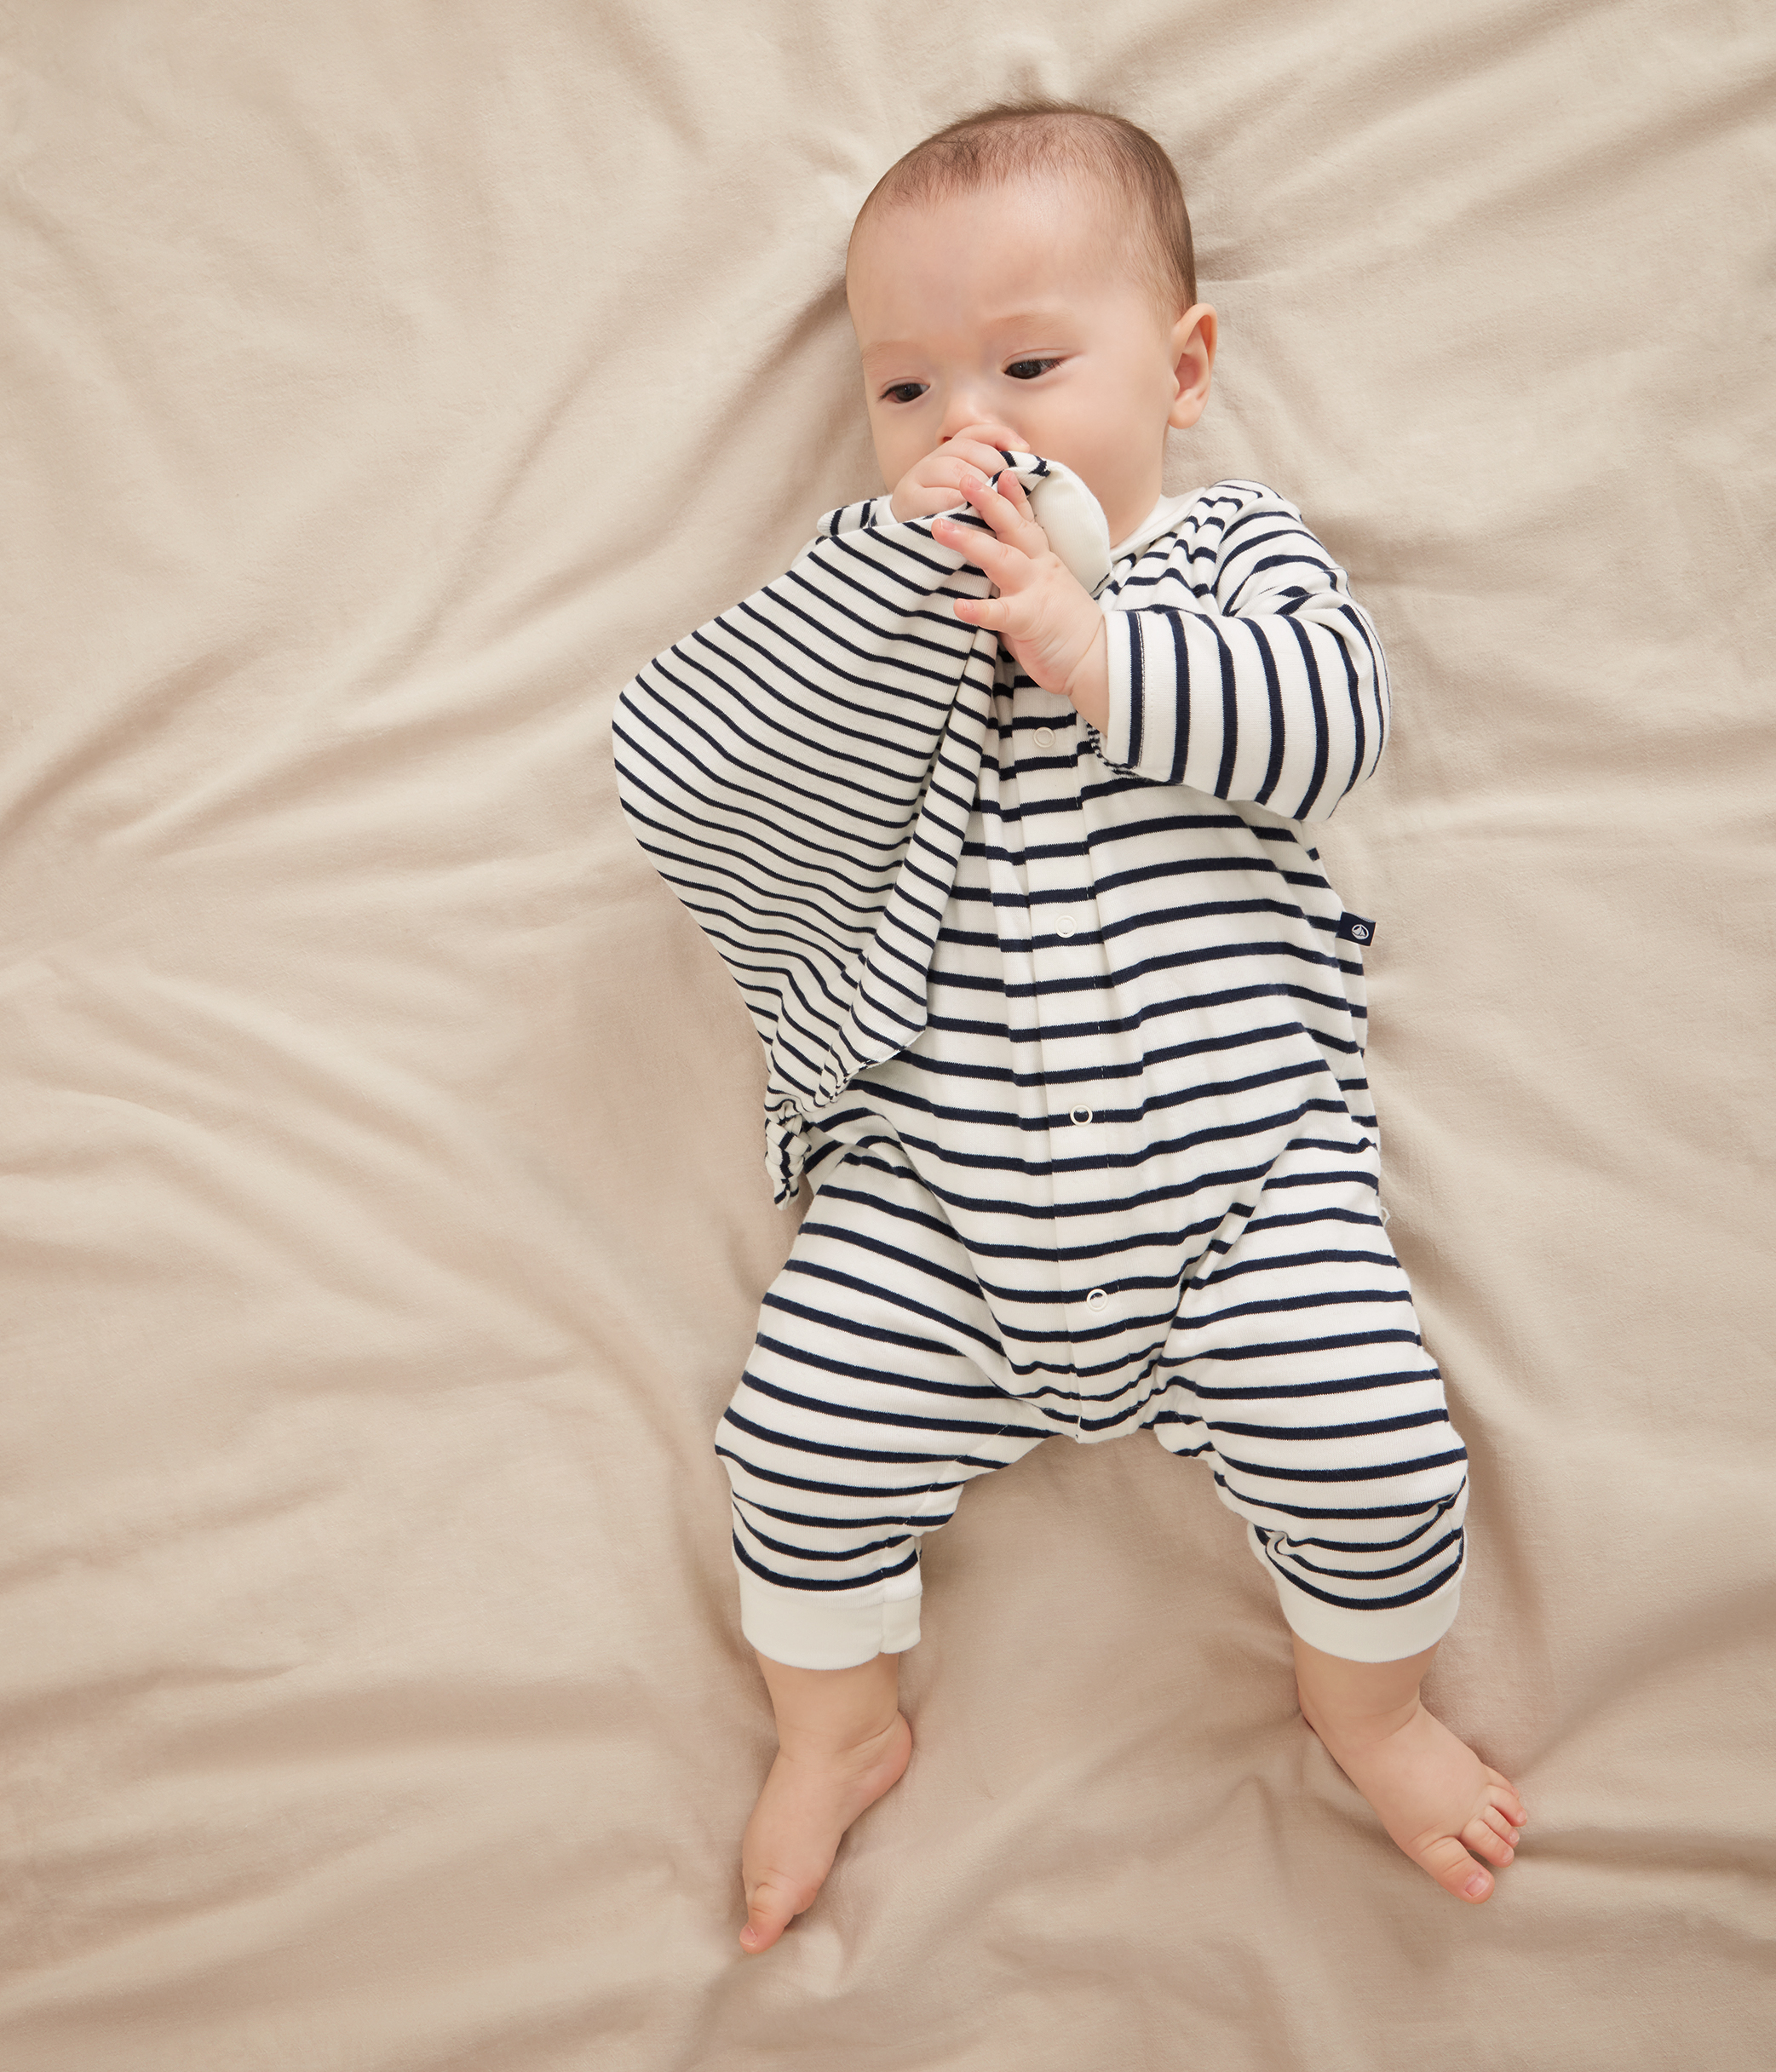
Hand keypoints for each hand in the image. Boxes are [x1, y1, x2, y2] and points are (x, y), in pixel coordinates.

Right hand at [887, 423, 1022, 521]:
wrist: (913, 551)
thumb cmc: (954, 526)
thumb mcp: (975, 498)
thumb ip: (994, 474)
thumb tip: (1023, 448)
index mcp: (946, 456)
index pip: (973, 433)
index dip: (1000, 436)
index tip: (1024, 449)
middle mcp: (929, 461)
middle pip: (966, 450)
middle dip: (993, 467)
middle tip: (1007, 488)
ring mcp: (916, 478)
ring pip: (955, 470)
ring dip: (980, 486)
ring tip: (994, 504)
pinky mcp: (908, 500)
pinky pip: (941, 496)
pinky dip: (962, 505)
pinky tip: (975, 516)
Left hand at [933, 468, 1108, 728]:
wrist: (1098, 660)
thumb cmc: (1065, 629)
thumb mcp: (1044, 592)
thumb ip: (1017, 578)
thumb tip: (989, 571)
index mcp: (1042, 561)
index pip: (1026, 520)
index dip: (1012, 495)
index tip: (998, 468)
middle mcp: (1039, 568)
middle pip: (1012, 527)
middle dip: (987, 501)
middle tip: (963, 478)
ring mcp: (1035, 591)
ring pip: (1001, 559)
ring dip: (971, 542)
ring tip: (940, 529)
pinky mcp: (1030, 621)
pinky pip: (1002, 613)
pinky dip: (980, 610)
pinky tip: (959, 607)